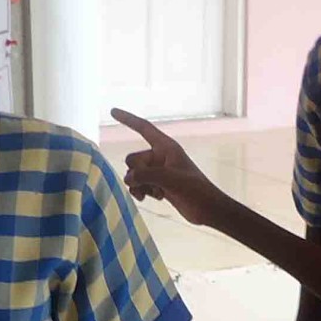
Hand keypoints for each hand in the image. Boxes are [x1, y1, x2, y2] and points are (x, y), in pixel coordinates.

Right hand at [112, 110, 225, 226]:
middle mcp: (161, 157)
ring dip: (138, 185)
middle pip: (133, 159)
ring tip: (153, 194)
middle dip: (136, 173)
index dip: (128, 119)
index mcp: (166, 147)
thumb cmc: (195, 190)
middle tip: (152, 184)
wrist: (208, 209)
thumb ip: (147, 175)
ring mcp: (159, 171)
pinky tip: (154, 198)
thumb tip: (129, 178)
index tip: (112, 111)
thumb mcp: (170, 180)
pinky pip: (139, 184)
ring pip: (134, 174)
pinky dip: (141, 191)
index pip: (143, 128)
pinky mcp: (159, 185)